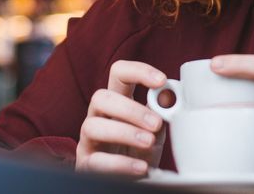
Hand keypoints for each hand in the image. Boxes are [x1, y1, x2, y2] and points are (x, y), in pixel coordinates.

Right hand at [75, 60, 167, 176]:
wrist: (133, 182)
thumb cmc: (141, 152)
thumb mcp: (155, 132)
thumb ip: (160, 113)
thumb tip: (167, 94)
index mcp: (116, 102)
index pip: (119, 74)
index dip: (138, 71)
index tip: (161, 80)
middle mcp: (98, 117)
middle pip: (101, 97)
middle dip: (130, 108)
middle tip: (155, 123)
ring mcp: (88, 140)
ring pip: (92, 126)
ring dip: (124, 132)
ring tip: (148, 142)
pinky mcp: (86, 165)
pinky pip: (96, 161)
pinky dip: (120, 163)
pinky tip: (140, 167)